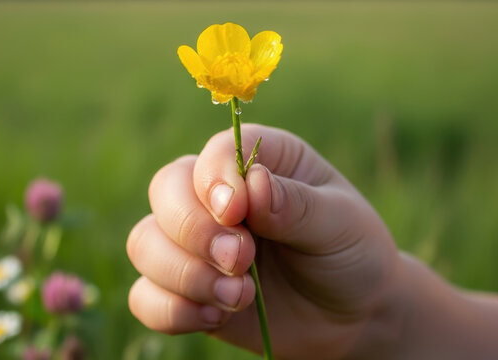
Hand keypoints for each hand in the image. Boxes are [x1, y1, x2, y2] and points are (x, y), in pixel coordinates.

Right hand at [127, 124, 402, 358]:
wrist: (353, 316)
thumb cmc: (351, 254)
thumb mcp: (340, 222)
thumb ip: (296, 204)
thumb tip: (252, 186)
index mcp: (259, 161)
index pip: (214, 153)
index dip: (214, 181)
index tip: (237, 214)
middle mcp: (217, 197)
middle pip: (164, 191)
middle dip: (194, 231)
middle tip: (241, 261)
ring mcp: (197, 245)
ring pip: (144, 243)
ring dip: (184, 274)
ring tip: (238, 297)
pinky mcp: (187, 290)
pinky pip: (144, 295)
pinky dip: (170, 310)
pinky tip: (214, 318)